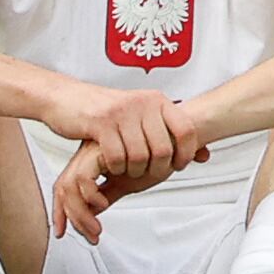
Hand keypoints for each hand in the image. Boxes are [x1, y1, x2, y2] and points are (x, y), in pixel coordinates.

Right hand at [46, 79, 190, 181]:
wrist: (67, 98)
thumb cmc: (107, 112)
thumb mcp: (143, 117)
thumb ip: (171, 133)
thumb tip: (205, 155)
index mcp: (157, 101)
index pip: (186, 129)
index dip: (186, 153)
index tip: (179, 166)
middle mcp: (143, 103)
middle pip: (163, 148)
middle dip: (157, 169)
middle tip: (148, 175)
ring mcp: (122, 112)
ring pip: (140, 156)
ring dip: (134, 171)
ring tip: (128, 172)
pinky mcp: (100, 123)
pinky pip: (117, 156)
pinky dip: (117, 168)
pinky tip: (112, 167)